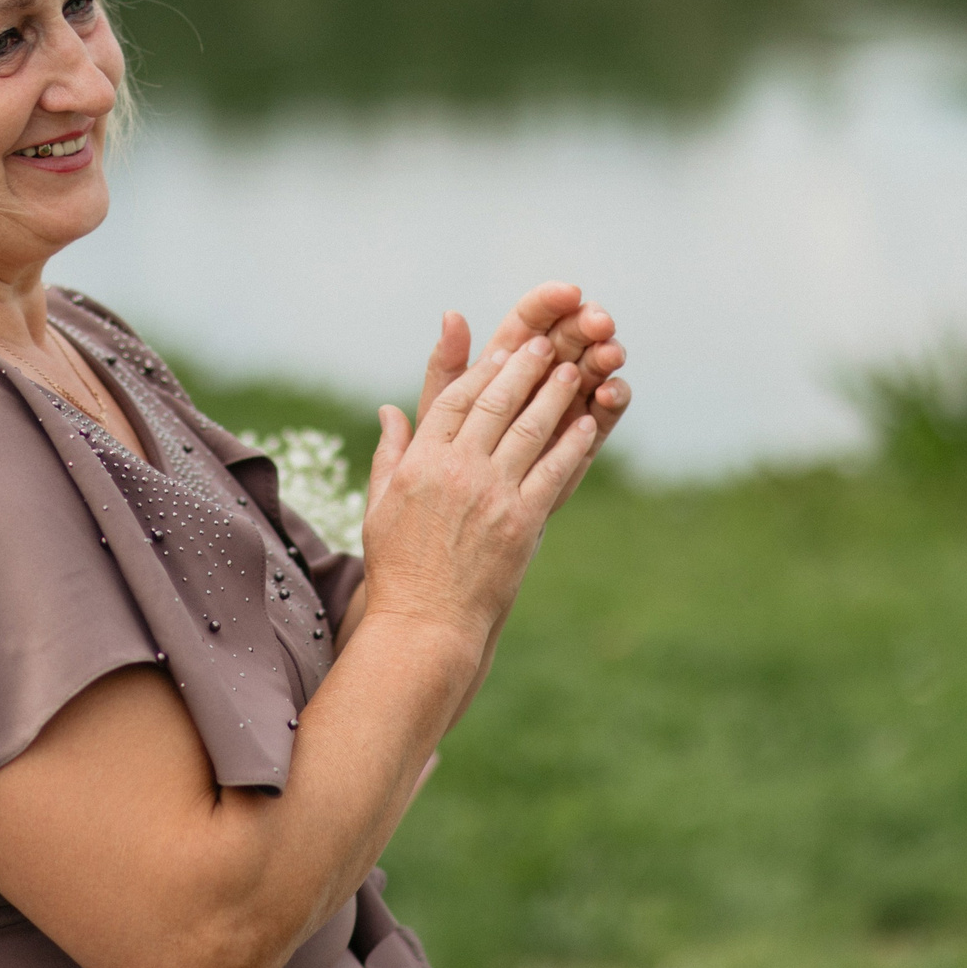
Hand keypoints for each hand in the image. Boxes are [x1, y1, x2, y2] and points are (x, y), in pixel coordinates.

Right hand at [363, 335, 599, 654]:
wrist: (426, 623)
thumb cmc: (398, 567)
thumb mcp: (380, 505)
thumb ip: (389, 453)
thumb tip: (389, 409)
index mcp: (420, 464)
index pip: (452, 401)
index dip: (479, 373)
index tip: (499, 352)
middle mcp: (456, 471)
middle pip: (495, 405)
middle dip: (523, 369)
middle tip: (545, 345)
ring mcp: (492, 495)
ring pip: (530, 431)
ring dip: (554, 396)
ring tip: (571, 371)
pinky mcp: (522, 522)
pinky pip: (554, 472)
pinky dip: (572, 445)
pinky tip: (586, 425)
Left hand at [411, 284, 629, 501]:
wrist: (457, 524)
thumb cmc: (437, 463)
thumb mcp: (437, 413)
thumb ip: (445, 367)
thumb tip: (451, 315)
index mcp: (503, 359)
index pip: (531, 319)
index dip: (550, 302)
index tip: (569, 291)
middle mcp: (538, 377)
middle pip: (568, 338)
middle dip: (586, 325)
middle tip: (600, 321)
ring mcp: (563, 407)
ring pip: (592, 371)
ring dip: (604, 358)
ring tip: (611, 352)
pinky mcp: (581, 441)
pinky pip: (602, 414)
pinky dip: (611, 399)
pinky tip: (611, 391)